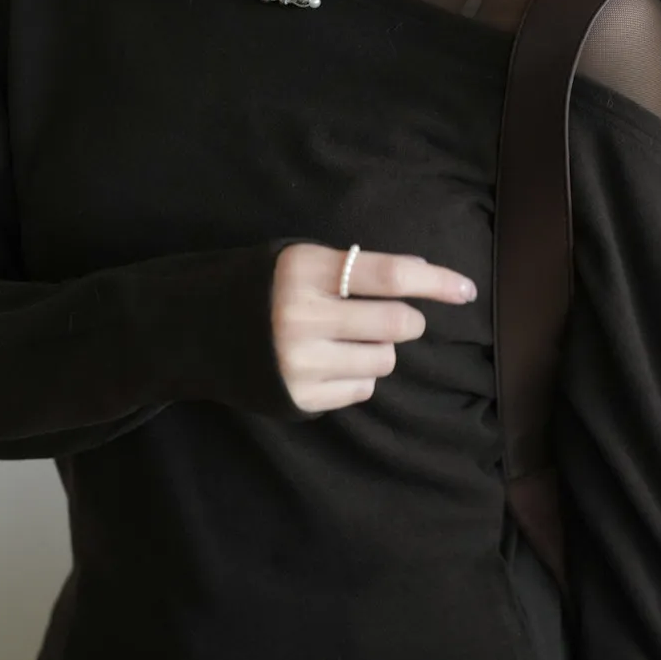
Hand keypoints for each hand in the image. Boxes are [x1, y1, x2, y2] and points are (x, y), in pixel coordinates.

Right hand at [271, 244, 477, 413]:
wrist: (194, 330)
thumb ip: (355, 268)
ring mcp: (299, 362)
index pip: (390, 275)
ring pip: (384, 361)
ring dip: (379, 350)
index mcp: (305, 271)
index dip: (435, 281)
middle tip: (385, 318)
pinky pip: (362, 390)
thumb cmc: (264, 287)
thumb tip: (421, 273)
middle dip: (405, 321)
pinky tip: (326, 363)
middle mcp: (301, 316)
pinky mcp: (299, 397)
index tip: (466, 290)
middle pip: (397, 324)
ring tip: (344, 340)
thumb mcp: (301, 261)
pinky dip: (357, 377)